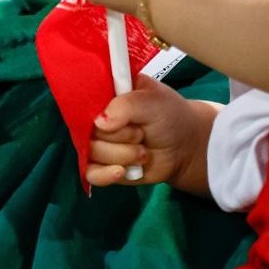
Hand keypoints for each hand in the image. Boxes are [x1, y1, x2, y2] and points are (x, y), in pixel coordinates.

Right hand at [86, 74, 214, 191]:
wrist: (185, 147)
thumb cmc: (169, 116)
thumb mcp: (152, 101)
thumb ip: (125, 105)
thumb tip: (99, 123)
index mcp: (105, 94)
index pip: (83, 100)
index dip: (96, 112)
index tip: (117, 119)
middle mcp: (97, 119)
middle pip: (89, 132)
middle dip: (119, 136)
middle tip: (142, 133)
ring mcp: (99, 143)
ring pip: (93, 153)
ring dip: (122, 155)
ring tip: (144, 151)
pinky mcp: (104, 166)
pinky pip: (92, 174)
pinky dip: (106, 175)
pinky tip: (122, 171)